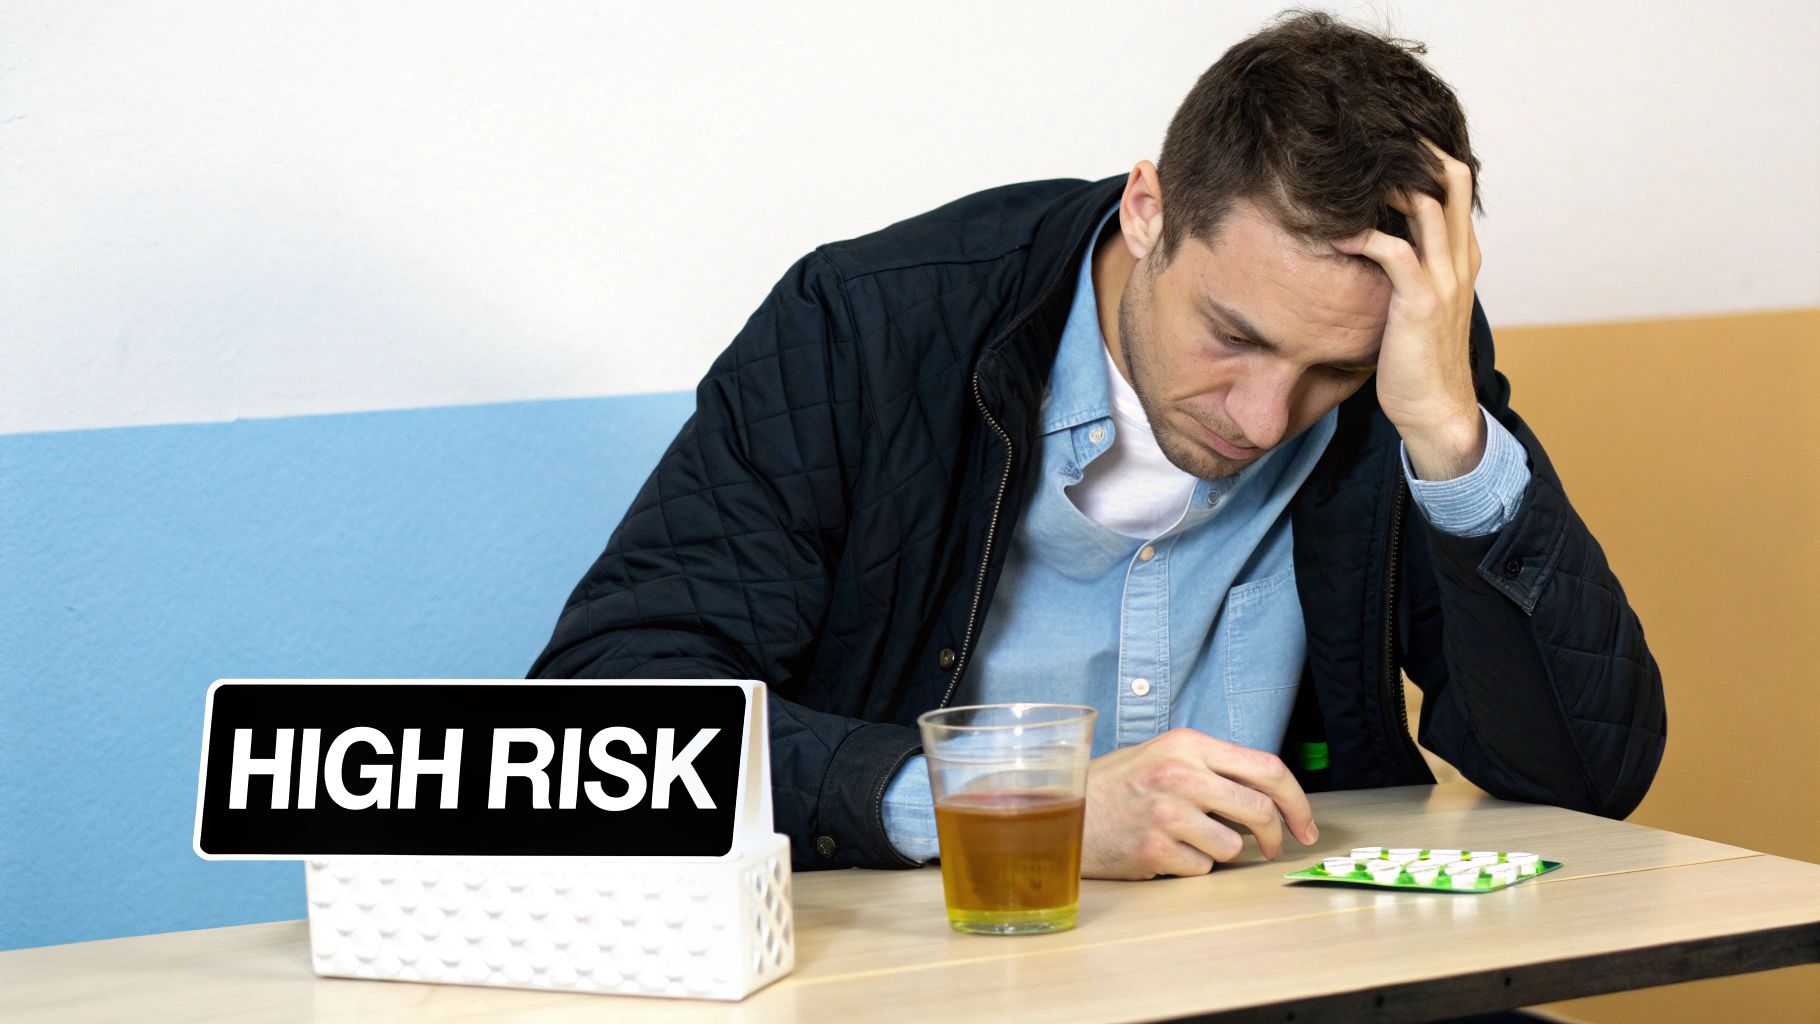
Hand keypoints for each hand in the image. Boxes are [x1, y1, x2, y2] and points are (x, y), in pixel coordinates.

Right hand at [1080, 727, 1318, 879]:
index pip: (1267, 768)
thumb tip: (1269, 795)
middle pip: (1261, 809)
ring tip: (1188, 841)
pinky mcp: (1154, 849)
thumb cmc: (1117, 786)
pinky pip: (1202, 868)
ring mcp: (1166, 813)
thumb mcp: (1163, 755)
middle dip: (1275, 835)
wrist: (1062, 811)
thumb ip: (1211, 767)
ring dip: (1222, 851)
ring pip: (1234, 846)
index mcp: (1188, 744)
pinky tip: (1164, 852)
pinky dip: (1191, 866)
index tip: (1304, 825)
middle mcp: (1180, 774)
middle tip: (1273, 847)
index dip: (1297, 801)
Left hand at [1331, 138, 1485, 480]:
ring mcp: (1443, 279)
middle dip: (1413, 149)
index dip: (1425, 151)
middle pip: (1451, 177)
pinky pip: (1396, 253)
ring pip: (1427, 205)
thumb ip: (1406, 268)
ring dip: (1387, 183)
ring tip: (1346, 177)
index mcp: (1461, 254)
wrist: (1436, 410)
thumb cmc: (1416, 358)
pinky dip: (1364, 237)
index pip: (1455, 181)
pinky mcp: (1420, 303)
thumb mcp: (1417, 301)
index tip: (1384, 138)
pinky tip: (1335, 236)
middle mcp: (1459, 258)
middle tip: (1366, 140)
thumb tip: (1369, 239)